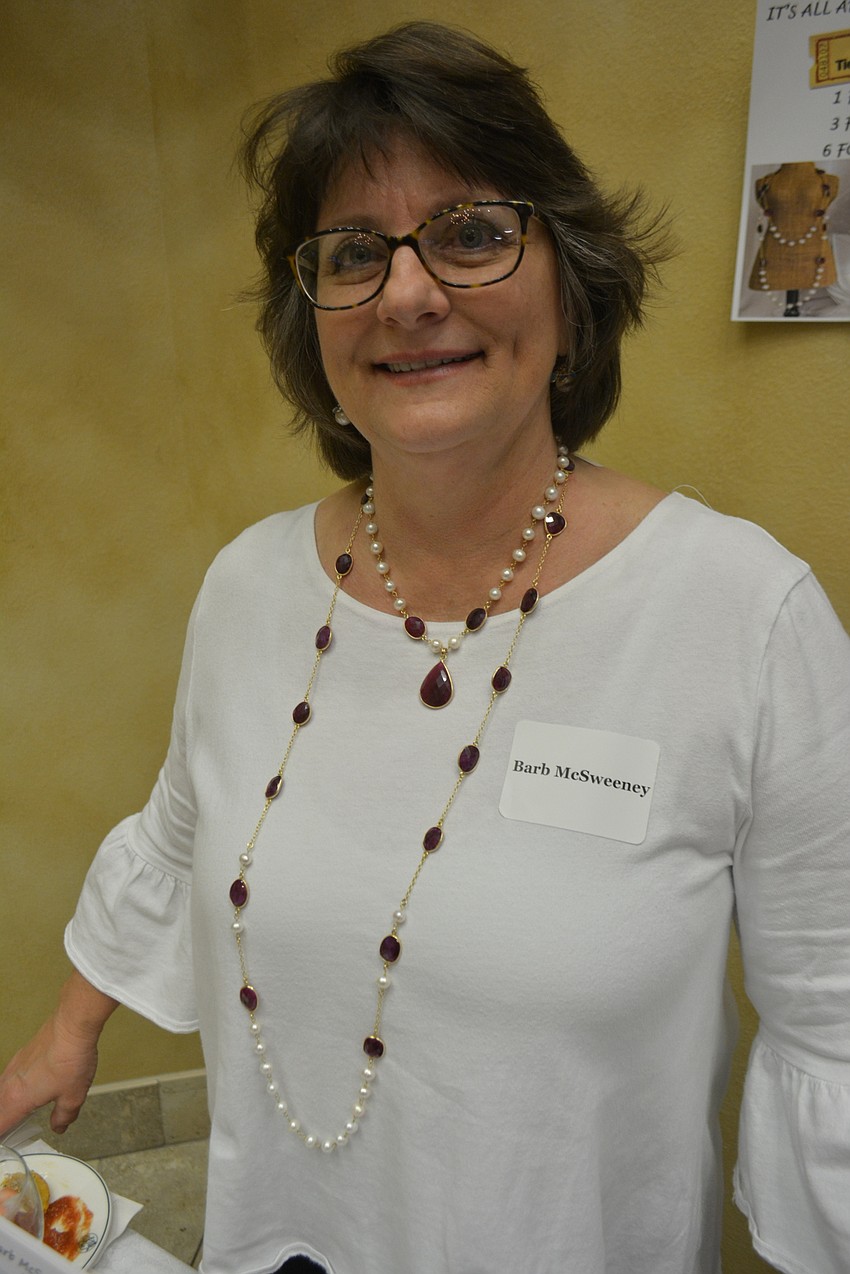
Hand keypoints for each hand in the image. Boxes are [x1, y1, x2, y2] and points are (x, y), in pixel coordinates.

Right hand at [0, 972, 117, 1135]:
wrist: (72, 1024)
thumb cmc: (71, 1059)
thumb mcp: (73, 1097)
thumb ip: (63, 1116)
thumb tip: (59, 1126)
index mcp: (17, 1100)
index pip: (0, 1126)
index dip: (2, 1137)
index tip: (7, 1143)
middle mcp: (9, 1083)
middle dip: (3, 1121)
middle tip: (13, 1130)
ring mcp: (14, 1066)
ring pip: (1, 1092)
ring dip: (6, 1105)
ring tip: (19, 1113)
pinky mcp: (22, 1055)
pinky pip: (9, 1078)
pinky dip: (12, 1089)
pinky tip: (27, 1089)